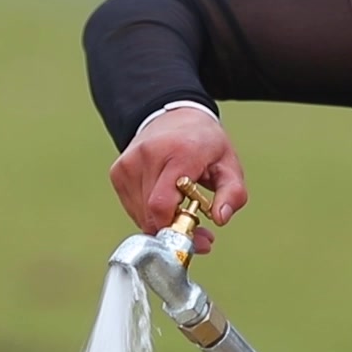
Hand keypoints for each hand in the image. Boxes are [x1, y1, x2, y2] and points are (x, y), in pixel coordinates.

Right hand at [109, 108, 247, 254]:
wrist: (174, 117)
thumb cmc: (204, 144)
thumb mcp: (229, 165)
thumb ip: (232, 194)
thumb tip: (221, 218)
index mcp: (180, 152)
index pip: (162, 204)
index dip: (175, 228)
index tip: (195, 234)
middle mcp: (149, 154)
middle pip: (150, 214)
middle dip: (172, 229)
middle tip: (192, 227)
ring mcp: (129, 162)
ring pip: (139, 214)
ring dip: (159, 222)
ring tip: (178, 209)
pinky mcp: (118, 171)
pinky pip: (131, 207)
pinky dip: (147, 212)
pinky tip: (163, 199)